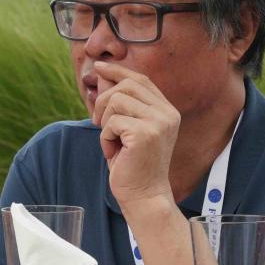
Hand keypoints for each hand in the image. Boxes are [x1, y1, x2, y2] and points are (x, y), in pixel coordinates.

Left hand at [90, 62, 178, 209]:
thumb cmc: (133, 165)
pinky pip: (112, 122)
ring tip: (111, 142)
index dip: (118, 71)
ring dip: (105, 122)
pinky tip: (114, 152)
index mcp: (167, 111)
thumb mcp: (128, 129)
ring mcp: (158, 123)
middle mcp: (167, 114)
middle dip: (104, 101)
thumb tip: (102, 75)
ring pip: (116, 101)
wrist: (144, 196)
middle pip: (126, 86)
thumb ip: (121, 104)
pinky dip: (105, 138)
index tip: (99, 68)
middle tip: (98, 122)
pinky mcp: (144, 134)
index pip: (141, 80)